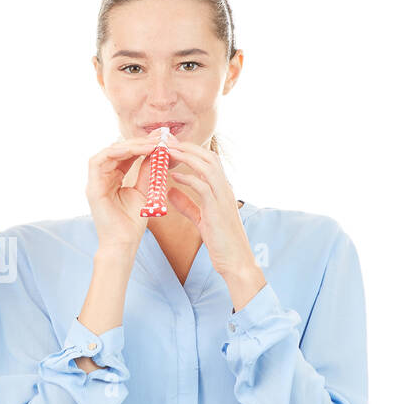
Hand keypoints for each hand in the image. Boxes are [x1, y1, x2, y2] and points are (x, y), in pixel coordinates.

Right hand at [85, 132, 179, 252]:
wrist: (124, 243)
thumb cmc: (132, 223)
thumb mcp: (144, 191)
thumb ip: (147, 171)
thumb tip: (155, 152)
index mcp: (113, 178)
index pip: (126, 154)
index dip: (143, 145)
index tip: (162, 141)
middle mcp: (102, 177)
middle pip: (118, 150)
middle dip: (139, 142)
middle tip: (159, 138)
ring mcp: (95, 182)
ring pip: (109, 152)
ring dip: (130, 146)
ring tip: (151, 145)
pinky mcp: (92, 188)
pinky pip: (99, 161)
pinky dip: (116, 152)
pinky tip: (135, 151)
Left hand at [165, 140, 263, 295]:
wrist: (236, 262)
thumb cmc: (220, 241)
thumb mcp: (200, 219)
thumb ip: (186, 204)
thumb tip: (170, 191)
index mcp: (222, 189)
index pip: (207, 160)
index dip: (189, 151)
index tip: (169, 145)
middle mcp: (225, 189)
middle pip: (208, 157)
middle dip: (186, 147)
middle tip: (166, 141)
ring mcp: (224, 198)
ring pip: (207, 167)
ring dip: (186, 157)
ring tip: (167, 152)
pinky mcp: (218, 211)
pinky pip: (204, 188)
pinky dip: (189, 180)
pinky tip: (174, 177)